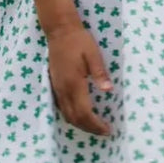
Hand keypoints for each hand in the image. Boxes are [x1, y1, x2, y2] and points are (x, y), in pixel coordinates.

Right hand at [46, 22, 113, 136]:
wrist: (59, 30)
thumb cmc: (79, 41)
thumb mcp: (93, 54)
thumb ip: (100, 73)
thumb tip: (108, 90)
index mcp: (74, 83)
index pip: (84, 113)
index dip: (96, 125)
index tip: (108, 129)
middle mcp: (64, 89)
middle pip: (74, 118)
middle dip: (89, 128)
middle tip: (104, 132)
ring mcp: (57, 88)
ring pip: (66, 115)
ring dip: (80, 124)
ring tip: (94, 127)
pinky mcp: (55, 85)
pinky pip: (61, 108)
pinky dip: (72, 117)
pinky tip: (81, 115)